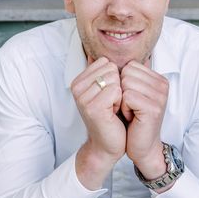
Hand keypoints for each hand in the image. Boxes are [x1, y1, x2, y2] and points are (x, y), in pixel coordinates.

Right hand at [71, 57, 124, 188]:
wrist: (108, 144)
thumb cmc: (111, 118)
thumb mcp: (107, 91)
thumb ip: (106, 72)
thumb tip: (115, 53)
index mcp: (79, 80)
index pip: (106, 62)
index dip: (115, 78)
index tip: (110, 95)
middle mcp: (77, 87)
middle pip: (111, 68)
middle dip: (118, 85)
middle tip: (112, 103)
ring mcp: (83, 97)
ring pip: (114, 78)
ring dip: (120, 95)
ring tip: (112, 108)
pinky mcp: (92, 107)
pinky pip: (116, 91)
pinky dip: (121, 103)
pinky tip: (113, 114)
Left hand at [120, 61, 168, 179]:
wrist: (142, 147)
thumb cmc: (133, 121)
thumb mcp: (129, 94)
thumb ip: (124, 75)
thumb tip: (99, 54)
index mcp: (157, 78)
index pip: (130, 65)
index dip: (122, 83)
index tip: (130, 99)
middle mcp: (162, 84)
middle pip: (127, 72)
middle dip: (121, 91)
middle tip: (130, 107)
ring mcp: (160, 95)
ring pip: (126, 83)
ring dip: (122, 101)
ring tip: (131, 112)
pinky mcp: (153, 107)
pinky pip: (127, 97)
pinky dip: (124, 109)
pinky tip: (132, 118)